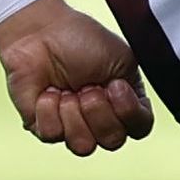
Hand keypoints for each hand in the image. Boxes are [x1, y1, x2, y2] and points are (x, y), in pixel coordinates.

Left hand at [0, 0, 153, 156]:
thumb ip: (136, 91)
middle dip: (98, 111)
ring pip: (83, 146)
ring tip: (67, 90)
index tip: (114, 85)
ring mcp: (71, 125)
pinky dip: (49, 109)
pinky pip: (52, 134)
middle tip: (87, 87)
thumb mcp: (122, 60)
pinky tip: (48, 91)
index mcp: (123, 102)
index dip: (128, 112)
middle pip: (112, 141)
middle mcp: (100, 119)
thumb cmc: (80, 40)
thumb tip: (133, 117)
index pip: (139, 128)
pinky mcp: (43, 126)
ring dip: (74, 113)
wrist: (39, 33)